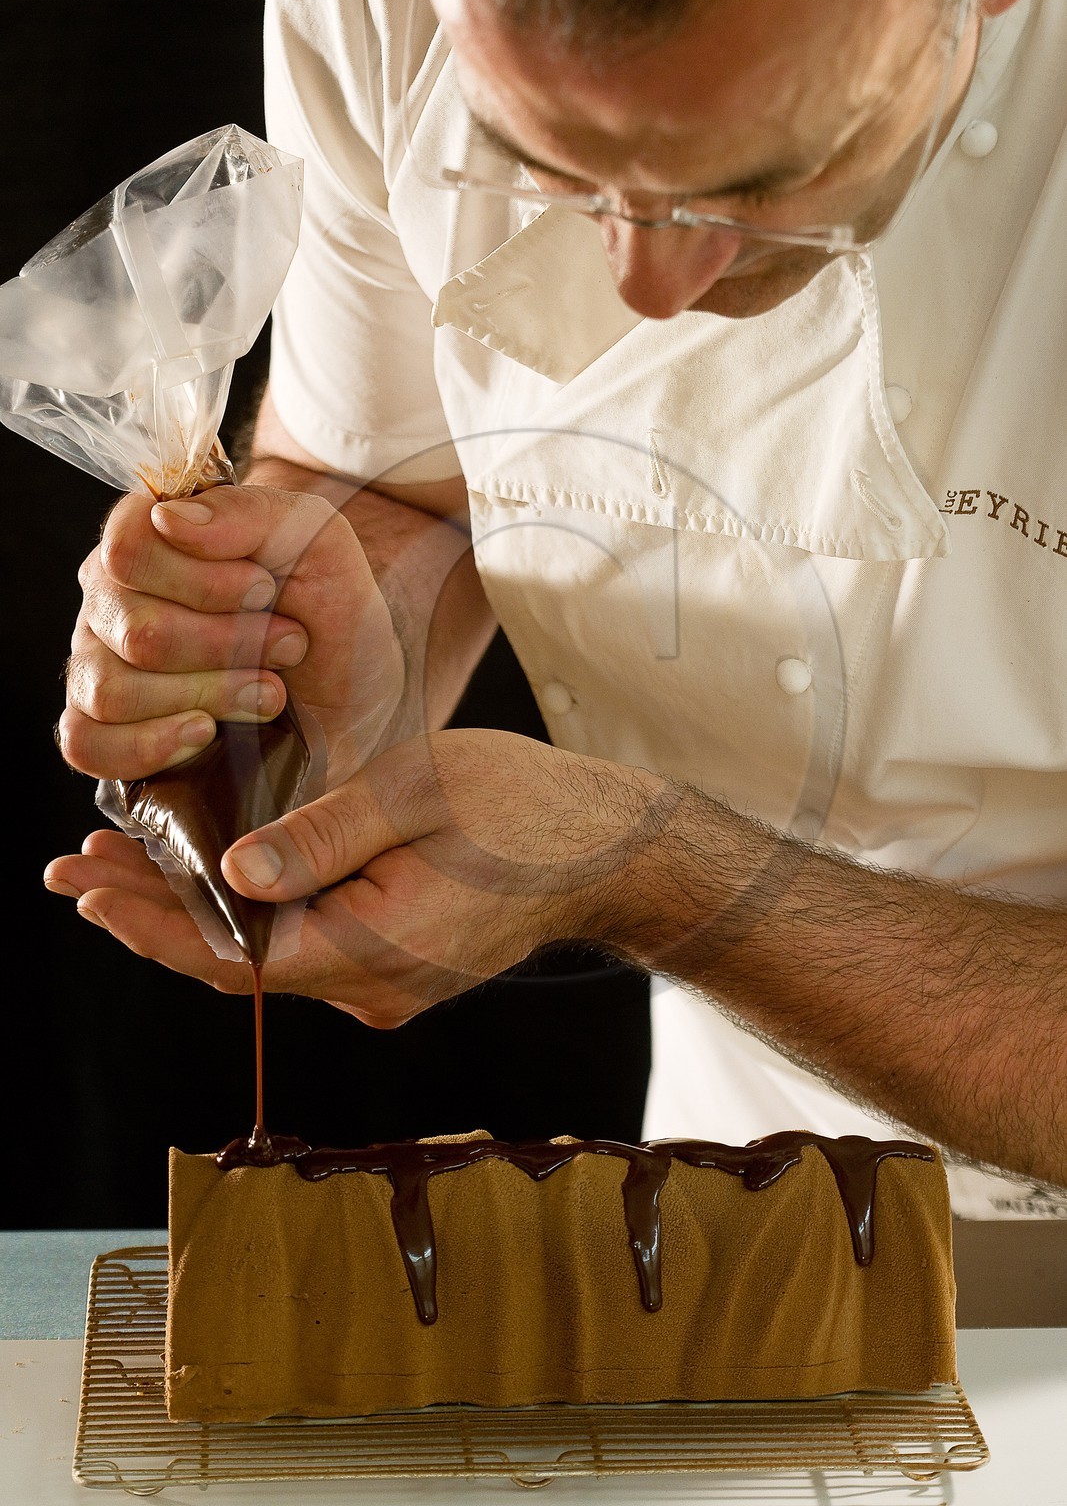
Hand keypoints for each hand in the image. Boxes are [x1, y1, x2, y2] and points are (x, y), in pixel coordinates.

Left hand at [44, 730, 672, 1022]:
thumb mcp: (417, 792)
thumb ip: (320, 836)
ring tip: (124, 866)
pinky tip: (215, 880)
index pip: (232, 956)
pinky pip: (304, 951)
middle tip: (77, 868)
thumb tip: (232, 873)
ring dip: (195, 915)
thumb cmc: (525, 806)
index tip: (86, 882)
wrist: (609, 850)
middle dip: (151, 916)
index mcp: (373, 949)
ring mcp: (388, 986)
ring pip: (268, 960)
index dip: (150, 923)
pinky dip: (249, 918)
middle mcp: (373, 988)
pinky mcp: (399, 967)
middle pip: (237, 964)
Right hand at [59, 484, 403, 784]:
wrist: (358, 693)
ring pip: (111, 690)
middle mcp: (112, 601)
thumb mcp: (317, 541)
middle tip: (287, 646)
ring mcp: (101, 667)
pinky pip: (87, 743)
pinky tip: (204, 733)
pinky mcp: (108, 732)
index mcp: (150, 540)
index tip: (265, 591)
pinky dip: (147, 745)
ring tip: (268, 693)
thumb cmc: (330, 610)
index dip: (203, 580)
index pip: (128, 550)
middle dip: (227, 646)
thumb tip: (169, 519)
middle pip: (134, 630)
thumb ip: (249, 512)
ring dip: (207, 695)